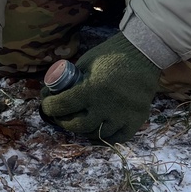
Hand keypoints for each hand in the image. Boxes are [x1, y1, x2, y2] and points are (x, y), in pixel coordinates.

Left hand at [39, 33, 160, 142]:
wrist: (144, 53)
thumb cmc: (111, 55)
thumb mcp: (86, 63)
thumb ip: (71, 80)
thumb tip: (50, 94)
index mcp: (92, 88)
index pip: (62, 106)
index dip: (49, 107)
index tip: (46, 105)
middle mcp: (107, 106)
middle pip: (77, 125)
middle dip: (63, 121)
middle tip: (59, 116)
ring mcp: (123, 115)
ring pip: (96, 134)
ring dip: (82, 130)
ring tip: (77, 123)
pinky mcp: (136, 120)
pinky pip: (117, 138)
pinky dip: (103, 138)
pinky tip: (95, 132)